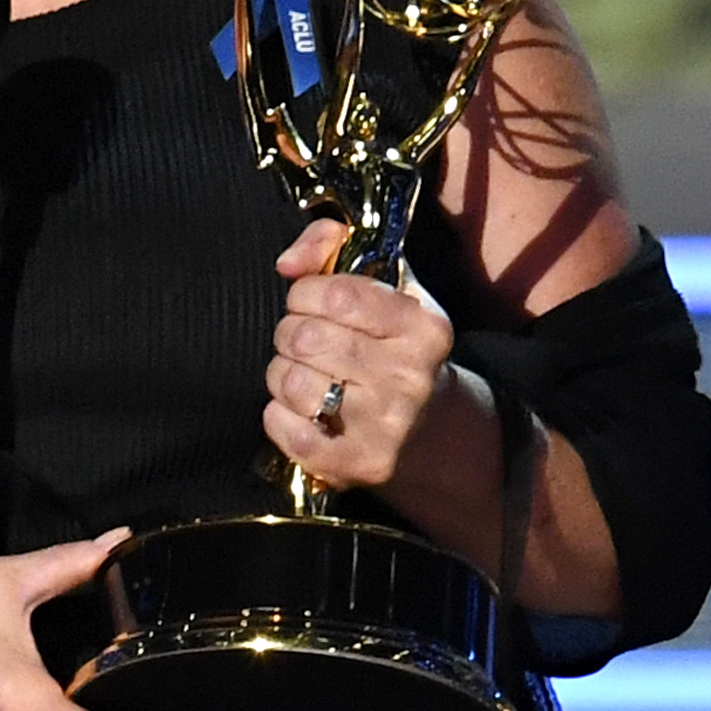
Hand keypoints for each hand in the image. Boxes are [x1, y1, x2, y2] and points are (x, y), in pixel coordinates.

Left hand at [262, 216, 463, 492]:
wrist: (432, 435)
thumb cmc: (396, 349)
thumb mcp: (387, 287)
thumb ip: (332, 246)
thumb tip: (287, 263)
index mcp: (423, 328)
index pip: (337, 295)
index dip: (305, 294)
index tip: (308, 302)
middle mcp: (409, 377)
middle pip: (306, 338)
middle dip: (290, 333)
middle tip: (303, 342)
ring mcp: (384, 427)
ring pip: (290, 381)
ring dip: (282, 373)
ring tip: (303, 375)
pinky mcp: (355, 464)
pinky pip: (283, 426)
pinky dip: (278, 414)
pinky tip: (300, 410)